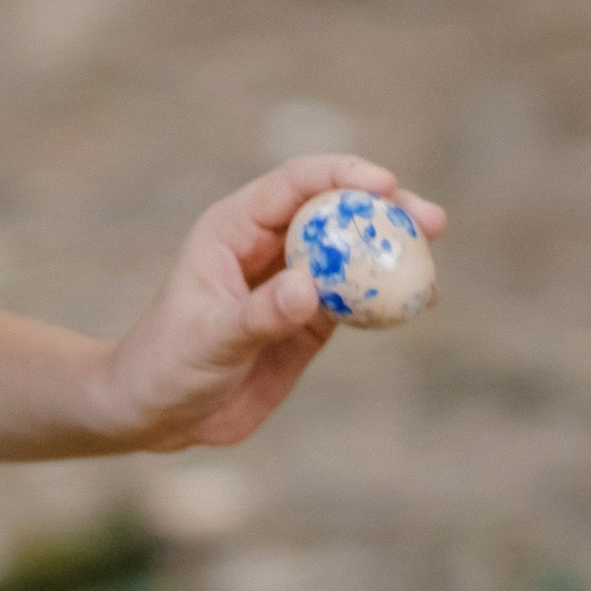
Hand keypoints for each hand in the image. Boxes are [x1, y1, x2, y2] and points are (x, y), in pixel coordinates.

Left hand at [97, 161, 444, 452]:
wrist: (158, 414)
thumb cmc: (167, 365)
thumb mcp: (211, 339)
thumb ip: (259, 314)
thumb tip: (308, 288)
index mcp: (234, 229)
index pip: (295, 186)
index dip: (342, 176)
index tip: (384, 185)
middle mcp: (268, 246)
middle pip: (335, 211)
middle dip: (384, 209)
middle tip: (429, 220)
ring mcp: (292, 283)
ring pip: (352, 253)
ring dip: (393, 252)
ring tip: (432, 261)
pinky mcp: (308, 321)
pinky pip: (356, 298)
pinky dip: (387, 297)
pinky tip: (420, 302)